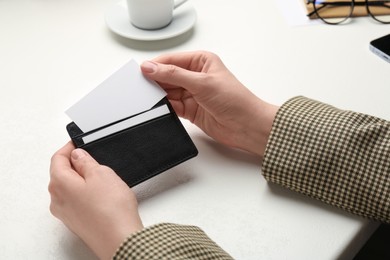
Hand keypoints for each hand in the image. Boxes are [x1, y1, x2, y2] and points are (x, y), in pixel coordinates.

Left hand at [49, 142, 142, 259]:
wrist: (120, 239)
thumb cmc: (111, 209)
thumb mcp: (101, 173)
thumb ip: (86, 161)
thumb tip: (78, 155)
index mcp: (59, 184)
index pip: (57, 159)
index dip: (68, 148)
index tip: (77, 142)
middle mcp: (57, 200)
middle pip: (61, 174)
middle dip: (75, 163)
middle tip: (92, 158)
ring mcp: (65, 213)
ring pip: (69, 188)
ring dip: (81, 179)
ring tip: (102, 178)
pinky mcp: (76, 222)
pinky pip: (76, 201)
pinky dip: (85, 193)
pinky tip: (102, 195)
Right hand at [141, 51, 278, 156]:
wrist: (246, 126)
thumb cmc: (235, 100)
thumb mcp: (202, 83)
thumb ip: (174, 75)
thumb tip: (151, 67)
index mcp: (201, 61)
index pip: (172, 60)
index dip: (155, 65)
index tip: (140, 71)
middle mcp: (196, 76)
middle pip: (167, 76)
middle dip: (155, 81)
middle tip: (139, 86)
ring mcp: (192, 93)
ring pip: (168, 91)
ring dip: (158, 95)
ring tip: (146, 98)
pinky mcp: (190, 109)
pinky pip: (171, 105)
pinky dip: (164, 107)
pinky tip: (156, 107)